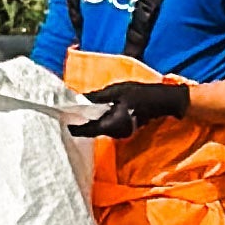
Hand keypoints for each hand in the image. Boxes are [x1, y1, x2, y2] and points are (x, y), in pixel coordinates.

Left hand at [72, 76, 189, 138]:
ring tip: (76, 109)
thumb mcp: (117, 91)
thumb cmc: (142, 95)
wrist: (164, 101)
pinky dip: (98, 119)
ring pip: (98, 128)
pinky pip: (105, 126)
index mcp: (111, 125)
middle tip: (65, 111)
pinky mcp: (122, 129)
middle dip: (78, 121)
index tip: (60, 117)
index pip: (86, 129)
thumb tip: (79, 99)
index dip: (73, 124)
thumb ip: (97, 96)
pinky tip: (93, 110)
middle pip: (90, 130)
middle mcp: (114, 133)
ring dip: (88, 119)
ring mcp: (119, 133)